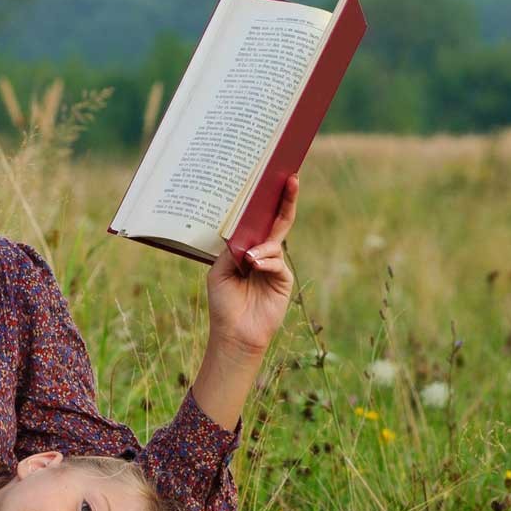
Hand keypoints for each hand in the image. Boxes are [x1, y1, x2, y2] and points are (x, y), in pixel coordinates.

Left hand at [206, 172, 297, 355]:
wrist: (234, 332)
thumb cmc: (223, 303)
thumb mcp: (219, 271)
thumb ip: (232, 251)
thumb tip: (248, 239)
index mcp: (246, 249)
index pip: (258, 222)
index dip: (265, 202)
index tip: (271, 178)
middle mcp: (262, 254)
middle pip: (277, 223)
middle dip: (285, 201)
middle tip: (291, 178)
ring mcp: (274, 266)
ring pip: (273, 244)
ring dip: (261, 249)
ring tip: (248, 262)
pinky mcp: (283, 279)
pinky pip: (277, 262)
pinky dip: (266, 262)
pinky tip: (255, 267)